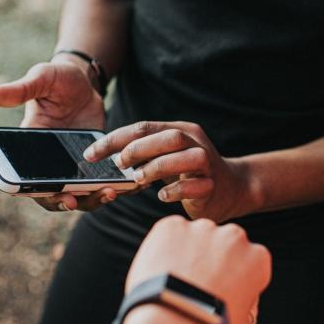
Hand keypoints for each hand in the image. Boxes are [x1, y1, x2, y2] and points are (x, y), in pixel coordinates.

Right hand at [0, 59, 111, 210]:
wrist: (84, 81)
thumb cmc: (57, 78)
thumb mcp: (40, 79)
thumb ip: (19, 89)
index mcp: (29, 148)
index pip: (28, 180)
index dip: (40, 193)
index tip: (57, 196)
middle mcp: (49, 163)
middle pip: (55, 195)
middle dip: (68, 202)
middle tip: (80, 200)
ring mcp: (72, 165)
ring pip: (80, 194)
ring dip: (93, 199)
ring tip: (111, 191)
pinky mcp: (93, 163)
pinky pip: (99, 183)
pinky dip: (112, 188)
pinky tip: (128, 185)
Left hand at [84, 121, 255, 221]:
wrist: (233, 189)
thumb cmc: (190, 172)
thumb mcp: (167, 157)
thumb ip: (145, 155)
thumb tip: (110, 159)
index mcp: (182, 130)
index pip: (145, 127)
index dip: (115, 139)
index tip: (91, 153)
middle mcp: (196, 143)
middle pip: (169, 137)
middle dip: (139, 148)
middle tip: (119, 163)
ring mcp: (207, 165)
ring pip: (186, 157)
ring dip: (158, 167)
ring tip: (139, 179)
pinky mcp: (212, 187)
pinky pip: (195, 185)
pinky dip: (176, 190)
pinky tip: (162, 196)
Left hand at [126, 215, 271, 323]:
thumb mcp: (243, 322)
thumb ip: (245, 301)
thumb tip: (240, 299)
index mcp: (257, 258)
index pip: (247, 260)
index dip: (233, 275)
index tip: (220, 288)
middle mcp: (234, 236)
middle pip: (224, 242)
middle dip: (212, 257)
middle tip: (195, 282)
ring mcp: (202, 228)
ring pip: (196, 235)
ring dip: (188, 251)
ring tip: (173, 279)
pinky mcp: (172, 225)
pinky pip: (169, 232)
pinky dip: (164, 246)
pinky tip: (160, 269)